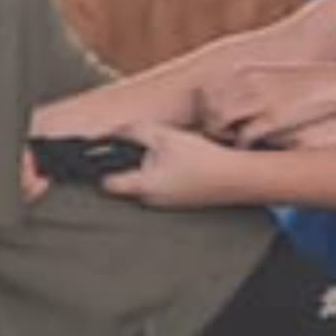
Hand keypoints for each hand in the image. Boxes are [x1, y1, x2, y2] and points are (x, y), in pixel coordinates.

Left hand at [98, 123, 248, 206]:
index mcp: (142, 187)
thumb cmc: (202, 159)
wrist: (235, 178)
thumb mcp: (164, 136)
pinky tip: (178, 162)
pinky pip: (160, 187)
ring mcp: (164, 204)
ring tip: (163, 153)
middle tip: (136, 145)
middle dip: (126, 163)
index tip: (99, 154)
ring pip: (143, 184)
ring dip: (146, 167)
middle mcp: (149, 200)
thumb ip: (134, 131)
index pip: (106, 183)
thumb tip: (114, 130)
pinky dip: (163, 174)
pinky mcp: (177, 202)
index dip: (100, 167)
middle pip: (124, 182)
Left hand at [199, 63, 335, 144]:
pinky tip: (251, 148)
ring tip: (233, 143)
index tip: (214, 122)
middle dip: (209, 125)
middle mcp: (246, 82)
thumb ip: (247, 87)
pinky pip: (242, 137)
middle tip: (221, 137)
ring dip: (220, 137)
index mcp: (244, 70)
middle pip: (207, 108)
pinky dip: (241, 146)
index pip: (204, 92)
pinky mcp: (272, 119)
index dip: (205, 111)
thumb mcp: (270, 78)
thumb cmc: (302, 87)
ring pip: (217, 123)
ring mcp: (258, 99)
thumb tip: (222, 106)